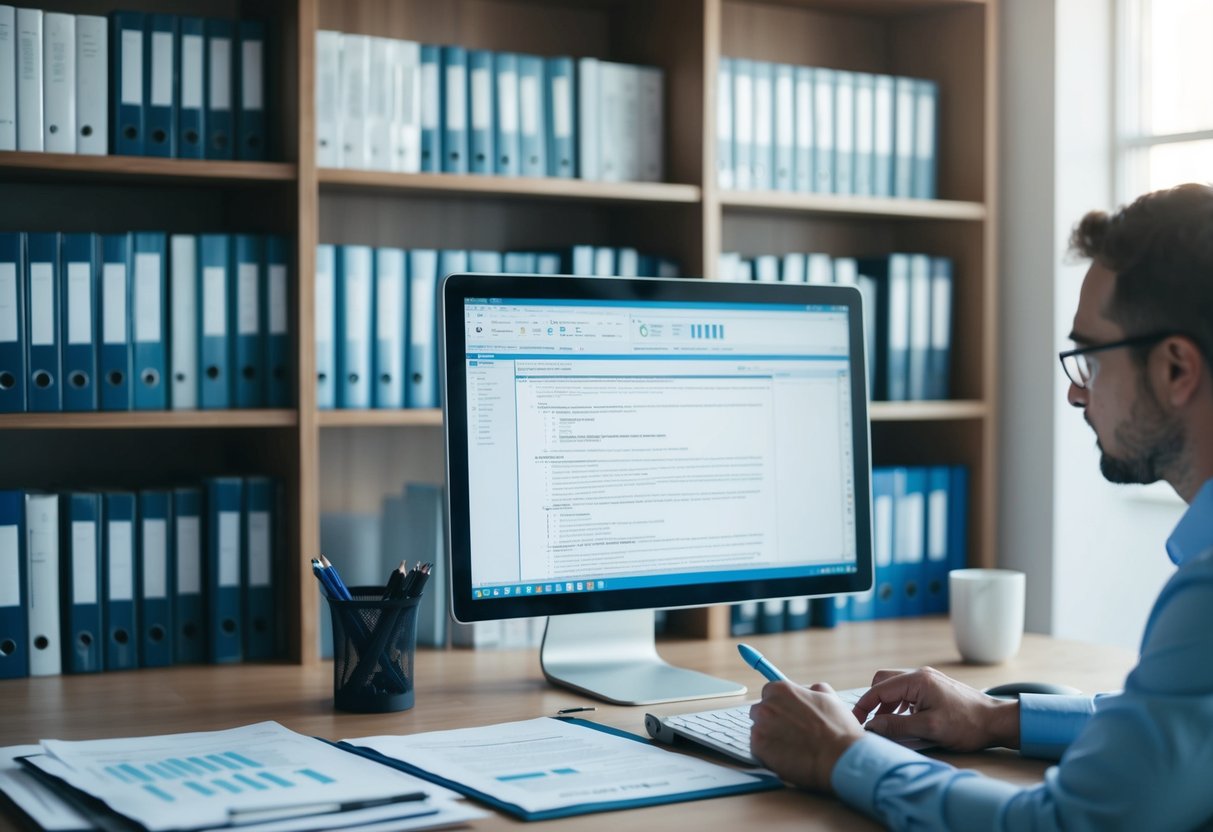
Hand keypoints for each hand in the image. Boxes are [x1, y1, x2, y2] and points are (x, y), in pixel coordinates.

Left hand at [749, 681, 864, 791]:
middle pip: (760, 711)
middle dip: (771, 721)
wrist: (839, 757)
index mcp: (781, 690)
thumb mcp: (830, 698)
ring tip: (790, 747)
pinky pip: (757, 749)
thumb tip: (808, 689)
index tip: (788, 715)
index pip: (769, 693)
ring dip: (769, 737)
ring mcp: (760, 727)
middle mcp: (766, 706)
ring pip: (758, 730)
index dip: (780, 705)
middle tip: (790, 733)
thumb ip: (814, 689)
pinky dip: (769, 753)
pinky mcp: (758, 748)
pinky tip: (786, 757)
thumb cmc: (838, 728)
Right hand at [852, 667, 1019, 751]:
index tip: (855, 722)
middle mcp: (920, 675)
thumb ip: (897, 726)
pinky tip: (903, 721)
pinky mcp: (933, 688)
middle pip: (883, 682)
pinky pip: (907, 692)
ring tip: (885, 725)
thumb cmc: (967, 724)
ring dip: (886, 705)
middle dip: (873, 701)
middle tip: (869, 722)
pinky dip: (898, 705)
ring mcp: (928, 680)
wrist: (997, 721)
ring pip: (894, 687)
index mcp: (917, 680)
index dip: (864, 706)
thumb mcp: (930, 729)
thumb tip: (872, 726)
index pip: (878, 689)